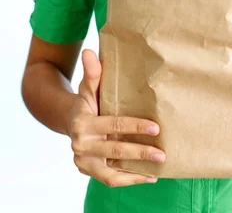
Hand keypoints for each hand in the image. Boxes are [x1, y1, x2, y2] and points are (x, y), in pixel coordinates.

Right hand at [68, 49, 165, 186]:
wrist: (69, 121)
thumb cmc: (86, 101)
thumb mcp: (88, 86)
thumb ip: (92, 72)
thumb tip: (90, 51)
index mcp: (82, 123)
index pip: (113, 125)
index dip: (135, 126)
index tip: (156, 127)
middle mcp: (80, 145)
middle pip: (114, 150)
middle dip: (140, 152)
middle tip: (162, 153)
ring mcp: (83, 161)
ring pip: (112, 171)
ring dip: (136, 171)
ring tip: (158, 168)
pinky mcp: (87, 171)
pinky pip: (109, 180)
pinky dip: (128, 180)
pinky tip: (148, 176)